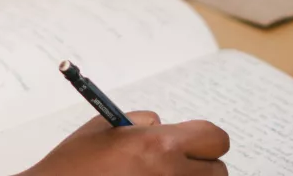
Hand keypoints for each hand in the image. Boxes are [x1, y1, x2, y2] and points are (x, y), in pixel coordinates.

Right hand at [20, 111, 229, 175]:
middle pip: (218, 172)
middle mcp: (170, 174)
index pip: (215, 138)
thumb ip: (140, 122)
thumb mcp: (105, 128)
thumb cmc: (74, 165)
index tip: (195, 144)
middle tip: (178, 166)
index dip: (206, 140)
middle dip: (201, 167)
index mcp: (160, 145)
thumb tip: (162, 125)